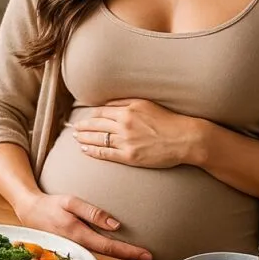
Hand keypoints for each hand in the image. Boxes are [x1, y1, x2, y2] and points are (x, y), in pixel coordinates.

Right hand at [13, 192, 151, 259]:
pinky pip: (96, 251)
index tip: (146, 255)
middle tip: (150, 257)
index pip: (109, 247)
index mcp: (79, 235)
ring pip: (103, 255)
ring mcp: (76, 249)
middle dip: (129, 256)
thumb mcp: (71, 202)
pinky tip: (120, 251)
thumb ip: (93, 213)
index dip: (129, 252)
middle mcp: (79, 246)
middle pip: (109, 255)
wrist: (30, 211)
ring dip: (121, 256)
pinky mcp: (75, 247)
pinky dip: (110, 252)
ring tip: (140, 255)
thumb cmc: (52, 205)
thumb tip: (116, 226)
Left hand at [72, 98, 199, 168]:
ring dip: (84, 138)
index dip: (90, 116)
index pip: (101, 112)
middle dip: (82, 127)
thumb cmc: (169, 121)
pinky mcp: (129, 156)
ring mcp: (126, 141)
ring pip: (98, 138)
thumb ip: (127, 104)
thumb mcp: (147, 104)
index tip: (83, 118)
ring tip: (76, 139)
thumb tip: (108, 105)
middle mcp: (124, 124)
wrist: (184, 138)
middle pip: (96, 124)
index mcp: (128, 110)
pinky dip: (93, 151)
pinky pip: (105, 153)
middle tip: (74, 129)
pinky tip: (85, 149)